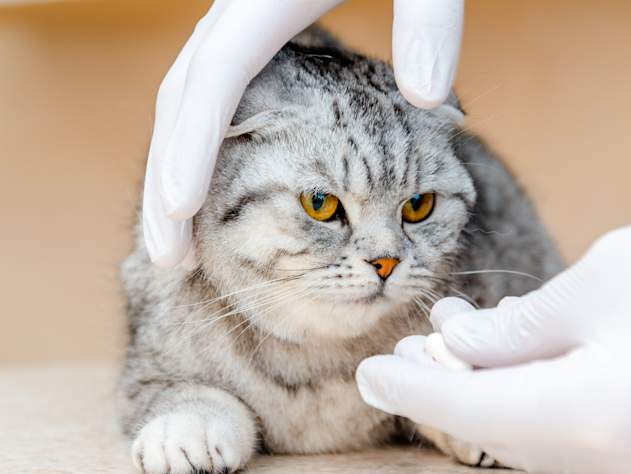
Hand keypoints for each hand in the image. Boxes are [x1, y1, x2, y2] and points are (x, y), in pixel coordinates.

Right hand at [143, 0, 464, 266]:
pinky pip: (214, 98)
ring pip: (190, 101)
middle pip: (184, 96)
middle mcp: (244, 11)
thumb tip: (430, 98)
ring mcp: (245, 25)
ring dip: (177, 173)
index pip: (220, 73)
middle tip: (170, 260)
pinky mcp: (256, 39)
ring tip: (184, 247)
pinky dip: (203, 149)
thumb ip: (429, 19)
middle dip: (169, 179)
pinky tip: (214, 190)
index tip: (180, 213)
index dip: (193, 143)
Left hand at [357, 167, 630, 473]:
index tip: (369, 374)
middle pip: (508, 430)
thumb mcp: (605, 279)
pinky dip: (542, 393)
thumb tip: (461, 349)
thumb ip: (521, 329)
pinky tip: (520, 350)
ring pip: (545, 431)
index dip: (415, 391)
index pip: (478, 412)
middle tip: (406, 350)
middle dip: (452, 388)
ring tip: (457, 335)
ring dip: (497, 386)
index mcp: (605, 416)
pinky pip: (585, 428)